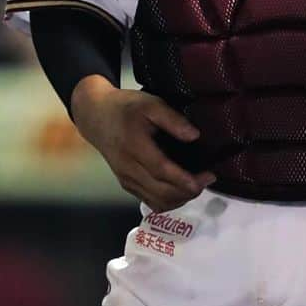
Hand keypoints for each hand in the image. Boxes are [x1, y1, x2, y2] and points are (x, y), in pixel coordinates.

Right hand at [71, 76, 215, 211]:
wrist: (97, 117)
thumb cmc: (126, 107)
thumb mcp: (150, 104)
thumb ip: (173, 119)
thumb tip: (195, 136)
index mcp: (134, 147)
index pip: (162, 171)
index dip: (185, 178)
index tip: (208, 176)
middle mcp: (128, 169)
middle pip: (161, 192)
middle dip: (188, 191)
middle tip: (208, 179)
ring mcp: (126, 179)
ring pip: (156, 201)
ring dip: (180, 199)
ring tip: (197, 185)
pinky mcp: (126, 184)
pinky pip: (148, 200)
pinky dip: (168, 201)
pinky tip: (181, 191)